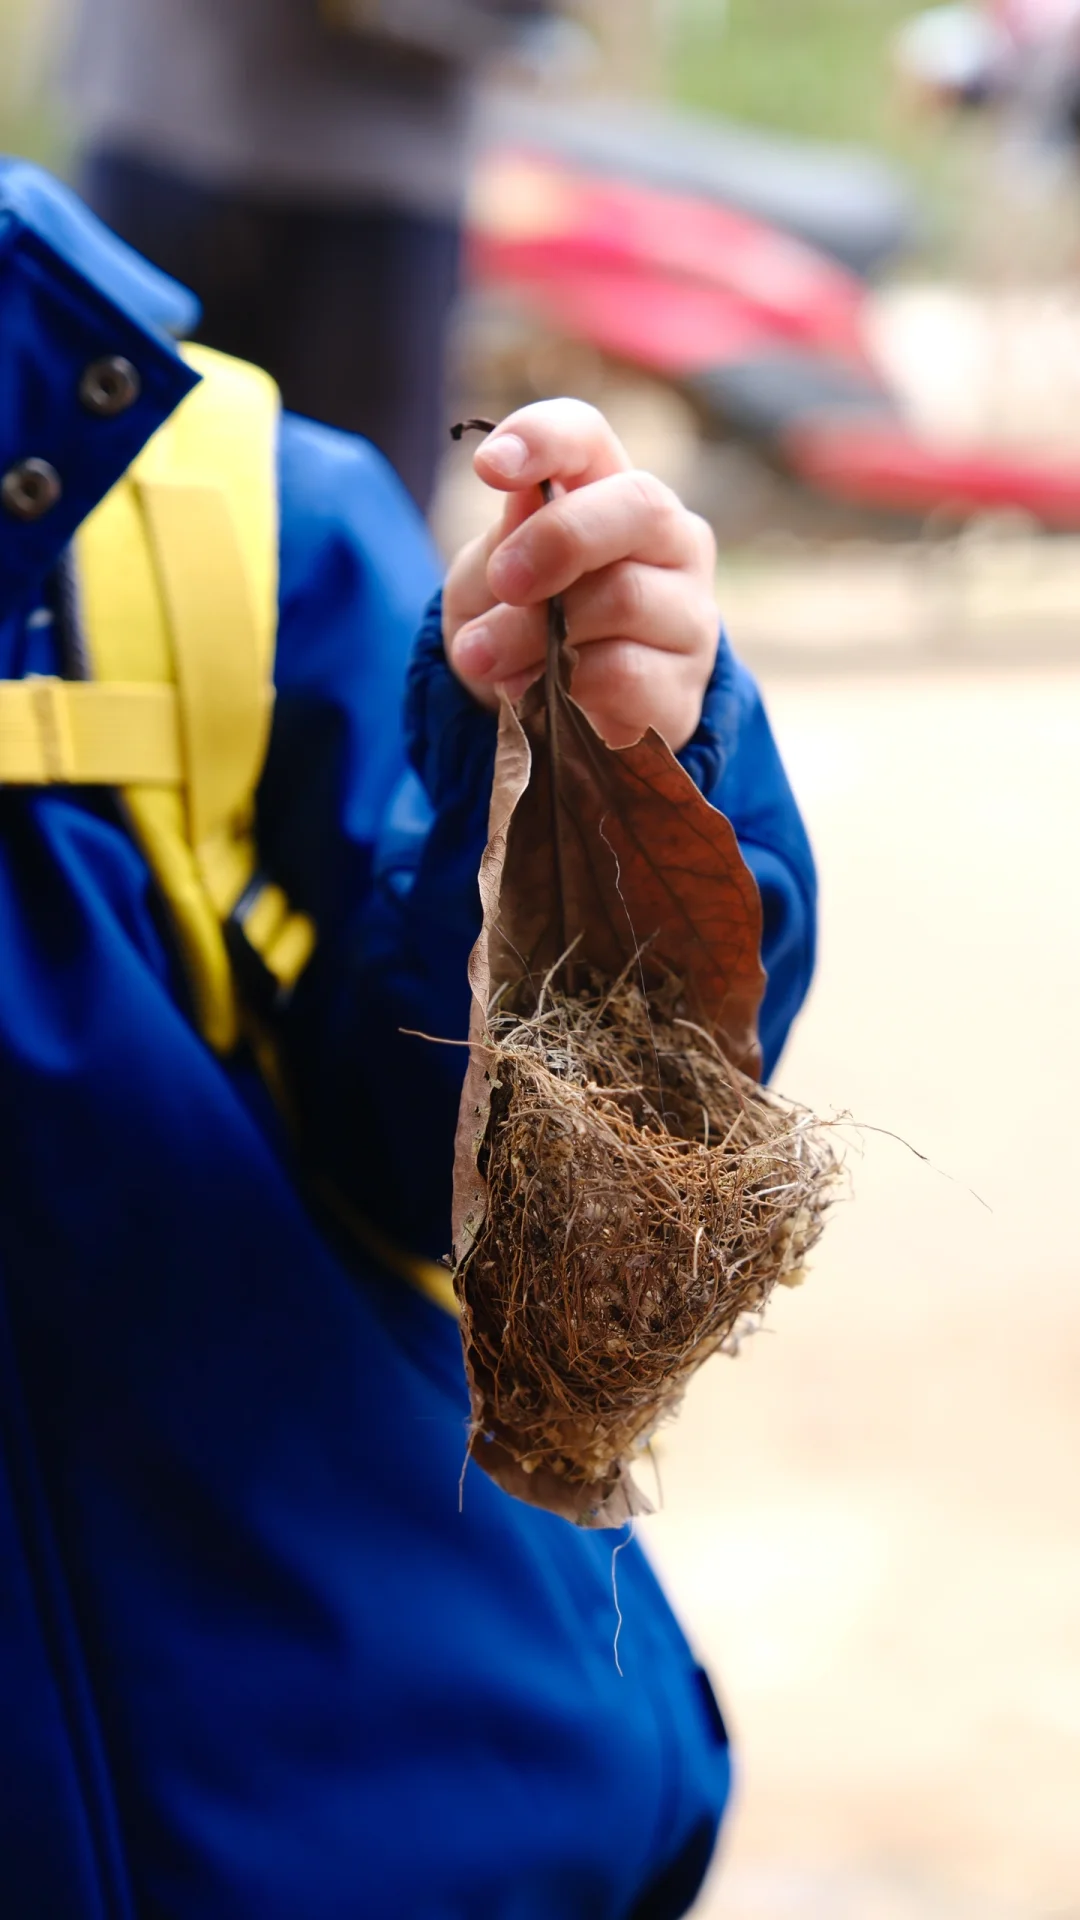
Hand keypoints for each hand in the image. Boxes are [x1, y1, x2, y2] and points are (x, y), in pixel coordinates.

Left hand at [442, 400, 718, 751]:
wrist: (553, 725)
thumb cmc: (525, 626)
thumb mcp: (490, 580)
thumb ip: (504, 540)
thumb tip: (526, 496)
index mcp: (608, 491)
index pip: (588, 436)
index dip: (543, 439)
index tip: (488, 468)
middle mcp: (667, 539)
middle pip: (639, 504)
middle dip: (558, 539)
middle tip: (504, 582)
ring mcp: (687, 612)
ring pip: (625, 597)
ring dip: (535, 633)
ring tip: (484, 658)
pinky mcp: (684, 685)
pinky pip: (623, 672)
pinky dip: (563, 685)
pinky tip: (531, 694)